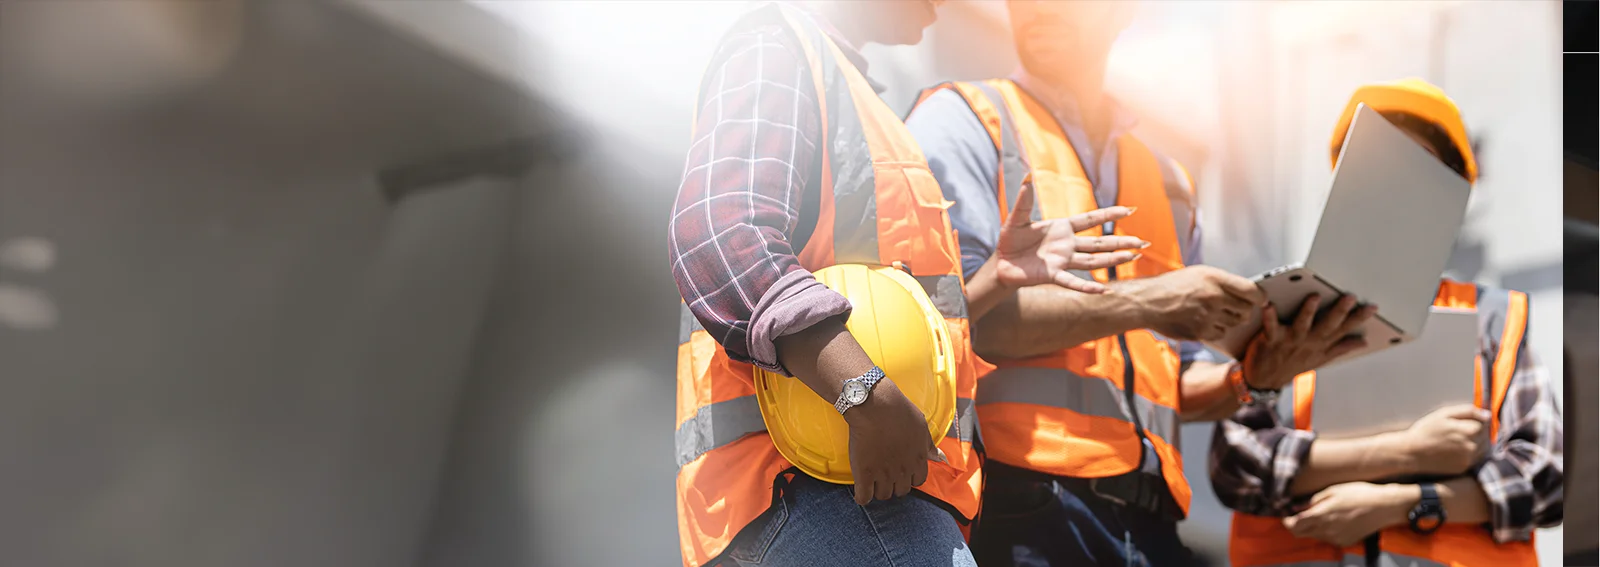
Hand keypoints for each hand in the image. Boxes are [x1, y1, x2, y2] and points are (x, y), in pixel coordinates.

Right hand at [842, 376, 945, 505]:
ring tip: (872, 479)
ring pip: (883, 495)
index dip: (910, 477)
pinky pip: (864, 497)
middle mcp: (903, 471)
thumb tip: (941, 458)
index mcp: (918, 460)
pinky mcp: (864, 474)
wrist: (875, 406)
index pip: (918, 481)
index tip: (902, 471)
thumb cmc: (899, 411)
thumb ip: (930, 445)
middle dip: (895, 484)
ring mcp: (883, 474)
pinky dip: (863, 497)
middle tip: (885, 474)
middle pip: (901, 491)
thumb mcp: (921, 426)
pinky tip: (861, 489)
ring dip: (878, 490)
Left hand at [993, 174, 1148, 293]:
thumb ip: (1024, 201)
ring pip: (1093, 261)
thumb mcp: (1016, 218)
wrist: (1000, 262)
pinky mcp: (1052, 275)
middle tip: (1143, 242)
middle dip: (1121, 241)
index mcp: (1062, 228)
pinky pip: (1072, 282)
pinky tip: (1103, 291)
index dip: (1108, 215)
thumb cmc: (1010, 240)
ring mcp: (1062, 261)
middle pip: (1099, 243)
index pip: (1090, 220)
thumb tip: (1026, 177)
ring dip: (1113, 260)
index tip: (1130, 210)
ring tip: (1133, 257)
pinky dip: (1086, 287)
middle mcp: (1067, 245)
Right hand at [1130, 265, 1264, 341]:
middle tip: (1236, 307)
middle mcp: (1214, 297)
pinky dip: (1216, 330)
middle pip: (1246, 310)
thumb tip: (1245, 293)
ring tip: (1216, 313)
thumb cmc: (1172, 286)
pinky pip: (1220, 334)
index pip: (1252, 291)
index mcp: (1215, 278)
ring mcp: (1207, 316)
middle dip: (1244, 310)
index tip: (1261, 299)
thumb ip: (1222, 283)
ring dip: (1230, 320)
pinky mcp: (1200, 332)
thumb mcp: (1199, 274)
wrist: (1147, 302)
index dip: (1260, 297)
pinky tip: (1205, 322)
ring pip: (1234, 323)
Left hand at [1242, 294, 1377, 389]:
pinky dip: (1269, 317)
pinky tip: (1269, 305)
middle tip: (1350, 297)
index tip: (1373, 307)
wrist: (1263, 381)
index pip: (1344, 329)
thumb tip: (1363, 342)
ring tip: (1315, 296)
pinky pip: (1270, 327)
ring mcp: (1290, 341)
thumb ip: (1341, 348)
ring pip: (1302, 324)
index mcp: (1321, 345)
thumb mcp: (1320, 359)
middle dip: (1340, 312)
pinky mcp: (1271, 340)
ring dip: (1308, 311)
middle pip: (1328, 325)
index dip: (1359, 319)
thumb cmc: (1292, 365)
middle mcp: (1309, 343)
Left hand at [1283, 482, 1415, 546]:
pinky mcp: (1345, 542)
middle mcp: (1327, 530)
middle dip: (1296, 525)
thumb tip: (1294, 507)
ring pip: (1314, 536)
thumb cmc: (1359, 494)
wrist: (1384, 506)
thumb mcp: (1332, 491)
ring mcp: (1336, 538)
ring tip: (1320, 513)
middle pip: (1301, 534)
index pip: (1293, 525)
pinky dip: (1325, 531)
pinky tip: (1334, 520)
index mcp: (1321, 515)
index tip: (1286, 513)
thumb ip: (1311, 501)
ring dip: (1311, 527)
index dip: (1286, 520)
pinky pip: (1328, 539)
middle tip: (1299, 514)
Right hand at [1393, 404, 1490, 475]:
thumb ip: (1468, 411)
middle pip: (1485, 436)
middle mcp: (1473, 446)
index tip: (1463, 422)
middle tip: (1458, 431)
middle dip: (1476, 432)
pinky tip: (1455, 450)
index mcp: (1470, 430)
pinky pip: (1475, 458)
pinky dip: (1469, 453)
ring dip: (1475, 443)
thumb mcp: (1444, 414)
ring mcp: (1469, 459)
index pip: (1485, 423)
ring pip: (1482, 448)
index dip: (1475, 420)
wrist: (1412, 453)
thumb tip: (1488, 415)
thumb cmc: (1426, 430)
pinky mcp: (1464, 468)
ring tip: (1457, 440)